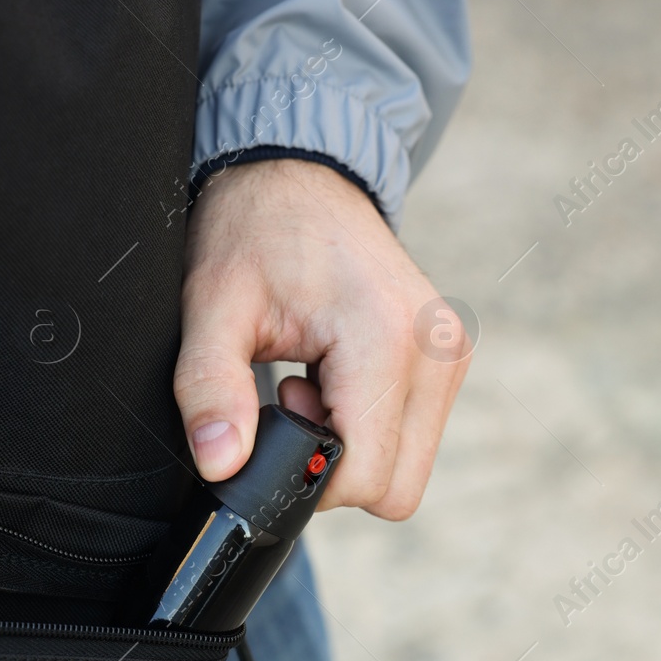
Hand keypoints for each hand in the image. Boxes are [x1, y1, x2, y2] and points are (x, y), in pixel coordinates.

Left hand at [176, 158, 470, 518]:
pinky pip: (414, 435)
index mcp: (387, 339)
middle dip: (334, 467)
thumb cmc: (252, 232)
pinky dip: (370, 426)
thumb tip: (220, 466)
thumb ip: (209, 391)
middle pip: (397, 488)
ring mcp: (451, 354)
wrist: (298, 172)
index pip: (367, 478)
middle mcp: (437, 351)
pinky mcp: (449, 357)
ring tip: (310, 380)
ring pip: (409, 469)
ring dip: (352, 446)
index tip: (277, 412)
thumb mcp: (211, 308)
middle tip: (293, 397)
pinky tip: (334, 375)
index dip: (308, 477)